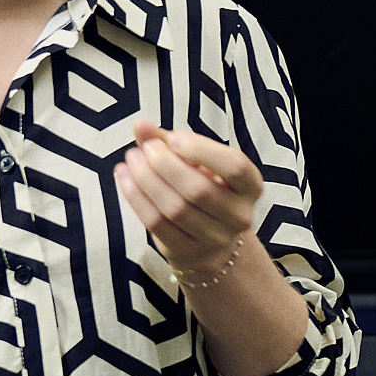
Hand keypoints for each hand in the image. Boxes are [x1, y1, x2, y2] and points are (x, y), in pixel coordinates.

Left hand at [115, 118, 264, 278]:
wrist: (210, 242)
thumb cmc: (204, 188)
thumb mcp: (198, 162)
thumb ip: (170, 141)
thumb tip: (139, 124)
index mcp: (250, 186)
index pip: (234, 166)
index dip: (203, 150)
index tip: (173, 138)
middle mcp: (239, 215)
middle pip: (199, 189)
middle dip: (164, 165)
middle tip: (142, 149)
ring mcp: (216, 238)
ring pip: (175, 208)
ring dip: (146, 180)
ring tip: (130, 160)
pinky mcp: (189, 251)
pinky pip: (158, 224)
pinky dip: (137, 199)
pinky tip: (124, 178)